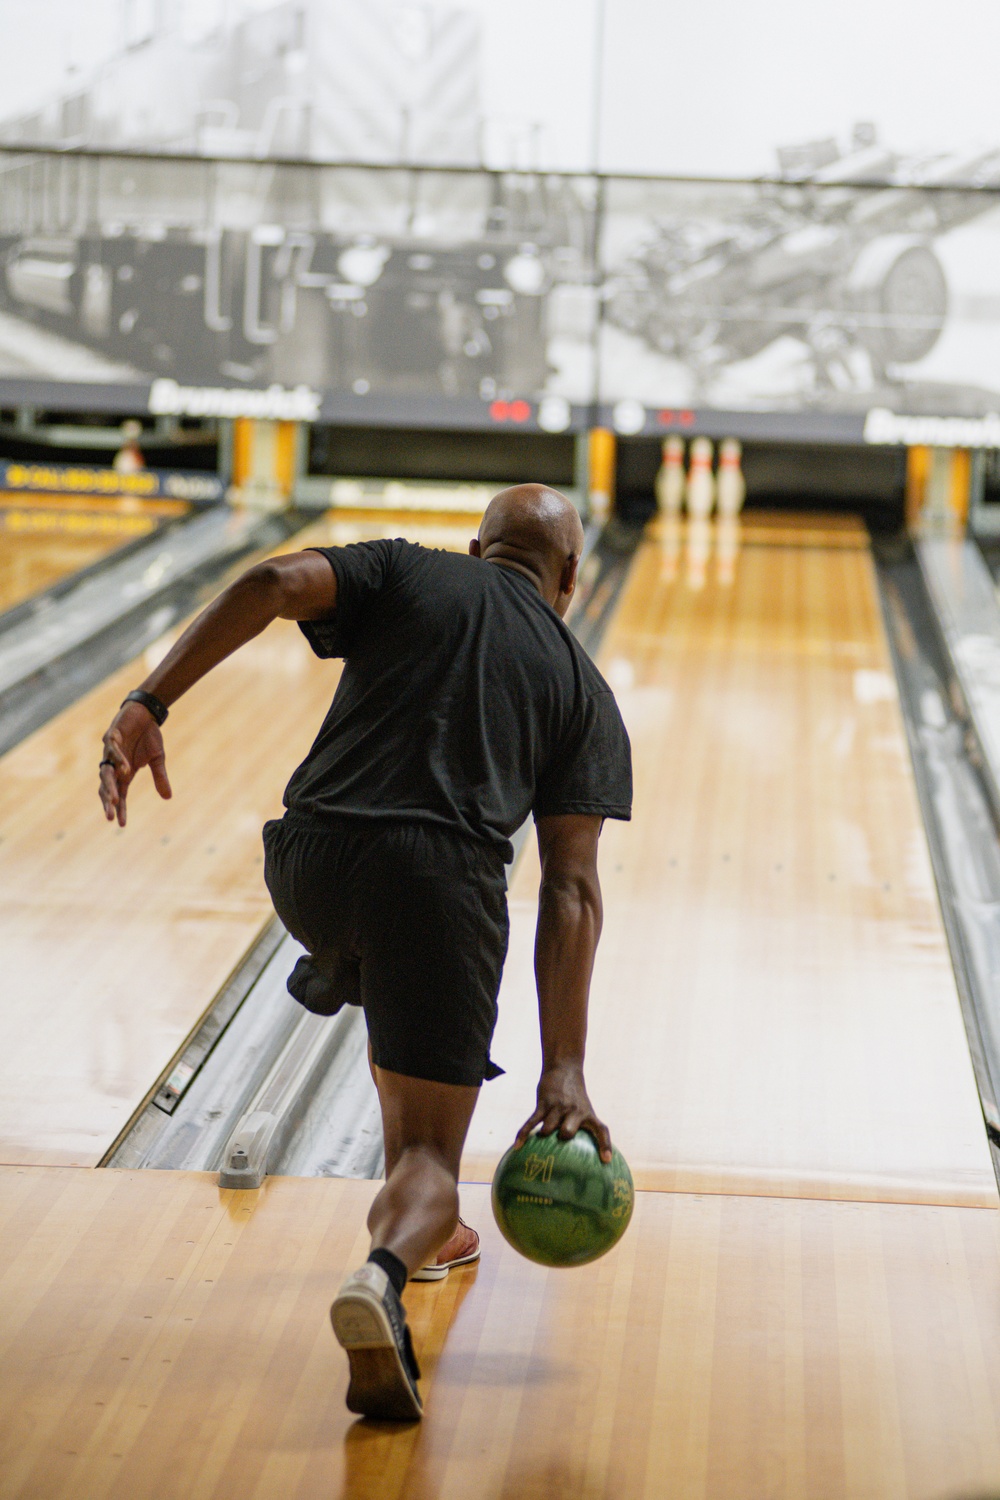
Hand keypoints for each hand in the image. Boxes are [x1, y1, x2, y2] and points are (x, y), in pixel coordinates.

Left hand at [99, 702, 171, 826]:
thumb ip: (159, 777)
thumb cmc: (149, 736)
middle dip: (108, 802)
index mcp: (125, 772)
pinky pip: (112, 750)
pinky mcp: (112, 736)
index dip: (120, 809)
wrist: (146, 713)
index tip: (121, 824)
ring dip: (109, 786)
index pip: (120, 794)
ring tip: (115, 800)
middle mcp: (115, 764)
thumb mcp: (157, 759)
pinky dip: (118, 760)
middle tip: (110, 816)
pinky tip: (125, 769)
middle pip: (107, 787)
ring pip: (106, 772)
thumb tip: (168, 798)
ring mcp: (111, 751)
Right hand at [515, 1062, 612, 1162]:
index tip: (606, 1160)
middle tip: (558, 1141)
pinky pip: (531, 1122)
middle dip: (562, 1138)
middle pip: (567, 1132)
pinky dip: (523, 1134)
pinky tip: (517, 1146)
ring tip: (540, 1140)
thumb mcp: (583, 1109)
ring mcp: (558, 1106)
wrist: (564, 1069)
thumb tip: (572, 1156)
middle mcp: (574, 1111)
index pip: (601, 1130)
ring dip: (543, 1136)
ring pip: (548, 1128)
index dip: (604, 1145)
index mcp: (588, 1115)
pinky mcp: (544, 1103)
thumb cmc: (574, 1097)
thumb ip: (580, 1128)